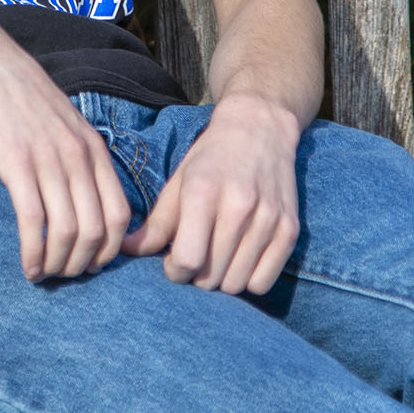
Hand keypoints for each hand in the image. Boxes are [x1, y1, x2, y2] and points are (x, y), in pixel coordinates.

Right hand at [0, 18, 130, 283]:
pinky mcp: (17, 165)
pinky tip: (28, 267)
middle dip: (83, 265)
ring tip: (44, 275)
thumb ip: (80, 157)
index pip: (120, 215)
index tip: (92, 264)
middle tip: (65, 276)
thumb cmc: (22, 95)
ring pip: (67, 233)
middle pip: (97, 231)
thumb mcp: (66, 123)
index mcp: (94, 149)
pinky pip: (34, 223)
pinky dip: (33, 253)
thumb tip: (85, 200)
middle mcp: (79, 157)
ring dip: (58, 265)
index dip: (110, 250)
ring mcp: (49, 161)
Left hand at [121, 91, 300, 294]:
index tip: (172, 263)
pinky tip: (240, 259)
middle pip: (210, 277)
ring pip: (236, 284)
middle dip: (196, 277)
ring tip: (216, 259)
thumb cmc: (211, 157)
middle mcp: (239, 204)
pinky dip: (248, 280)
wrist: (261, 128)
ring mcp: (268, 218)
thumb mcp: (179, 182)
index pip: (186, 258)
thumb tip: (124, 251)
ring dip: (221, 281)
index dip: (174, 271)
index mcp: (203, 190)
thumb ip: (155, 223)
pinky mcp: (289, 230)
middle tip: (195, 259)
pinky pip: (263, 283)